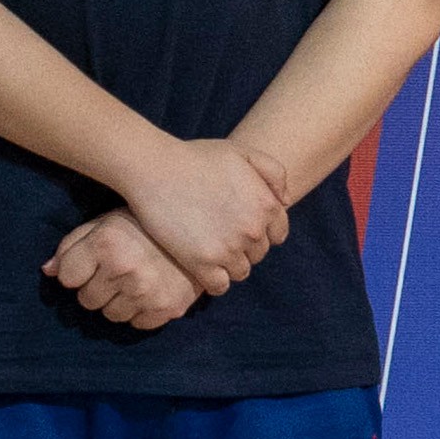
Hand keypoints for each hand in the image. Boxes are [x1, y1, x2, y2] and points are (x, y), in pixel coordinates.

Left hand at [45, 209, 196, 333]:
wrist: (201, 230)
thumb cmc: (146, 224)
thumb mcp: (106, 223)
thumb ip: (73, 245)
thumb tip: (47, 272)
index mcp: (106, 243)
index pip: (67, 278)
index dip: (76, 271)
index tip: (90, 263)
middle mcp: (124, 270)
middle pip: (86, 300)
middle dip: (95, 287)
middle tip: (115, 272)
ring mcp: (146, 292)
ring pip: (110, 315)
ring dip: (116, 302)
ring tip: (132, 281)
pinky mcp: (167, 309)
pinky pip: (136, 323)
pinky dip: (139, 311)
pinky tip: (149, 291)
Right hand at [120, 137, 292, 296]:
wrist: (154, 168)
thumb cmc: (196, 157)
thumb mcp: (243, 152)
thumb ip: (274, 173)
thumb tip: (285, 202)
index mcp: (266, 205)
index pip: (277, 234)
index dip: (259, 231)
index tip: (239, 226)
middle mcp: (253, 230)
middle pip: (258, 254)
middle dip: (243, 247)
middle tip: (220, 235)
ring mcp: (228, 249)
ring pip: (240, 272)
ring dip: (229, 265)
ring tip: (210, 251)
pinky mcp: (202, 263)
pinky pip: (219, 286)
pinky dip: (214, 282)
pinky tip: (203, 269)